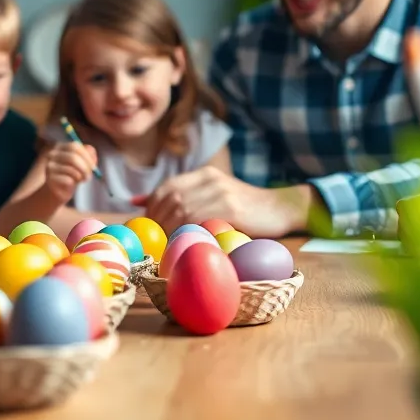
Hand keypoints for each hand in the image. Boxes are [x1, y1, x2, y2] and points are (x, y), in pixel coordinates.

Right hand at [44, 142, 97, 201]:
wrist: (58, 189)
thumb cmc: (72, 173)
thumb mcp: (81, 162)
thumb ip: (88, 154)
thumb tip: (92, 153)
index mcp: (60, 147)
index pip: (74, 146)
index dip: (87, 156)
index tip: (94, 166)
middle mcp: (52, 154)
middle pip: (73, 157)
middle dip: (85, 167)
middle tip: (89, 175)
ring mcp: (50, 166)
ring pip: (71, 170)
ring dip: (80, 176)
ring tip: (80, 180)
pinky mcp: (50, 178)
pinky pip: (67, 180)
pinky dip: (73, 183)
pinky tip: (71, 184)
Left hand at [141, 167, 317, 238]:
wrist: (281, 208)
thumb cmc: (245, 209)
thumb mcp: (213, 196)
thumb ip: (182, 197)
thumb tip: (139, 202)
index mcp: (203, 174)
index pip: (166, 188)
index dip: (153, 208)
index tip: (148, 227)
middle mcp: (209, 179)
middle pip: (170, 198)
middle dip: (157, 220)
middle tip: (154, 241)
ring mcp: (220, 191)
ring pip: (182, 208)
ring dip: (170, 228)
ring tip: (167, 245)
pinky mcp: (231, 206)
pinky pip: (199, 218)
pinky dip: (187, 231)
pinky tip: (185, 243)